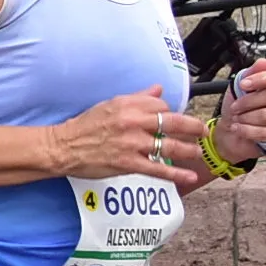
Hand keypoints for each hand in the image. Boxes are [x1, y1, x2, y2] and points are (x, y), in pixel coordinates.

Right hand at [43, 86, 206, 186]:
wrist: (62, 147)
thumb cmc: (84, 126)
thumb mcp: (110, 105)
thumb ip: (137, 98)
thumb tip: (158, 90)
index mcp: (128, 105)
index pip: (162, 106)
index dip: (171, 112)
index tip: (174, 119)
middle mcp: (133, 122)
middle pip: (174, 123)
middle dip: (193, 128)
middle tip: (202, 132)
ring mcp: (132, 144)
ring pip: (170, 146)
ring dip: (188, 150)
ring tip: (197, 153)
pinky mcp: (128, 163)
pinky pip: (157, 168)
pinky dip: (176, 173)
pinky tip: (189, 176)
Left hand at [211, 59, 265, 160]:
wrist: (233, 131)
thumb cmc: (241, 107)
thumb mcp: (241, 87)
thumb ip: (251, 73)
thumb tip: (262, 62)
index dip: (262, 78)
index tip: (244, 84)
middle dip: (248, 100)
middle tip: (235, 106)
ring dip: (246, 116)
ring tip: (236, 117)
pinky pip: (264, 132)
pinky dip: (246, 130)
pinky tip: (237, 127)